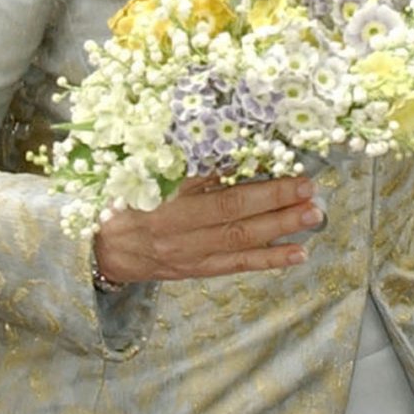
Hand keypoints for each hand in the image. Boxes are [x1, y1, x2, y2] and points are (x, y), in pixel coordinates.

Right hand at [92, 174, 324, 286]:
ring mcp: (189, 252)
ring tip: (312, 215)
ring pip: (240, 240)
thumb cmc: (124, 203)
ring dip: (280, 227)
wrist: (101, 251)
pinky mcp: (198, 269)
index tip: (277, 158)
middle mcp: (176, 226)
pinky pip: (238, 265)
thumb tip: (228, 144)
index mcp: (161, 195)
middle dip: (274, 199)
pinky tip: (298, 252)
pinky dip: (270, 260)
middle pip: (231, 212)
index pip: (209, 180)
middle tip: (308, 188)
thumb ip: (182, 164)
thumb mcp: (142, 175)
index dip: (244, 169)